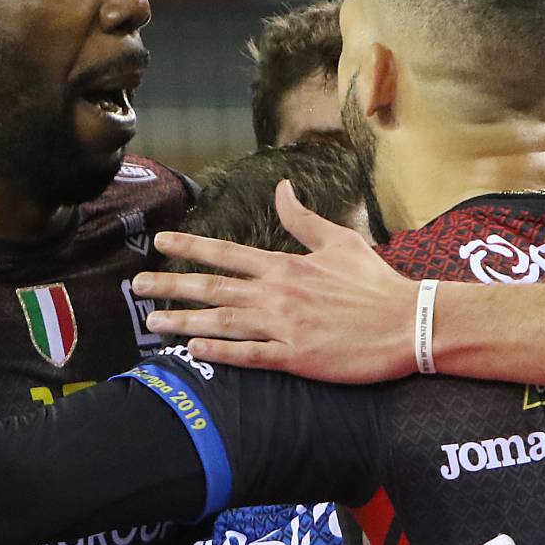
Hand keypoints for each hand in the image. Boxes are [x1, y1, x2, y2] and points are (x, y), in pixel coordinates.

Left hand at [134, 181, 418, 381]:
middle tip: (136, 286)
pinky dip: (219, 351)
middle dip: (171, 285)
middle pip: (213, 287)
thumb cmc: (375, 283)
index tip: (160, 242)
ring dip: (184, 321)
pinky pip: (249, 355)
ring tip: (152, 322)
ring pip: (222, 322)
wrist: (408, 323)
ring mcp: (284, 326)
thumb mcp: (339, 241)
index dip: (190, 247)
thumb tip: (283, 188)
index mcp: (285, 265)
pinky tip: (193, 348)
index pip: (227, 253)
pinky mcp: (296, 356)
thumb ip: (303, 219)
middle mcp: (277, 293)